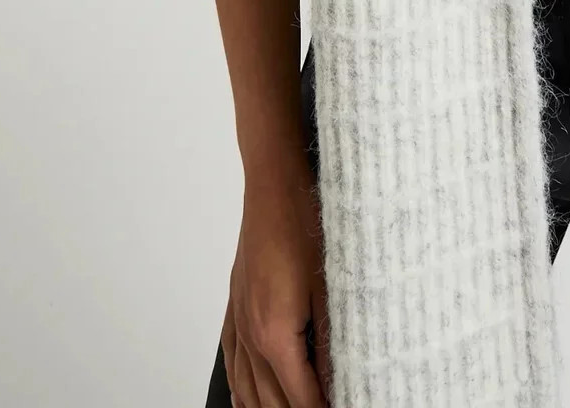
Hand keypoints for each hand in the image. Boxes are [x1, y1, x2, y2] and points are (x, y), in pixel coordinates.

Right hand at [222, 158, 331, 407]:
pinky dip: (240, 390)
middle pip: (271, 402)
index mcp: (276, 334)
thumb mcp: (330, 286)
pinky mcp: (235, 306)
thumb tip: (337, 380)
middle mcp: (251, 335)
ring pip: (246, 390)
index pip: (300, 399)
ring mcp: (239, 320)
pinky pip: (231, 361)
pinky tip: (246, 399)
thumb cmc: (304, 222)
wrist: (274, 183)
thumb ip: (330, 342)